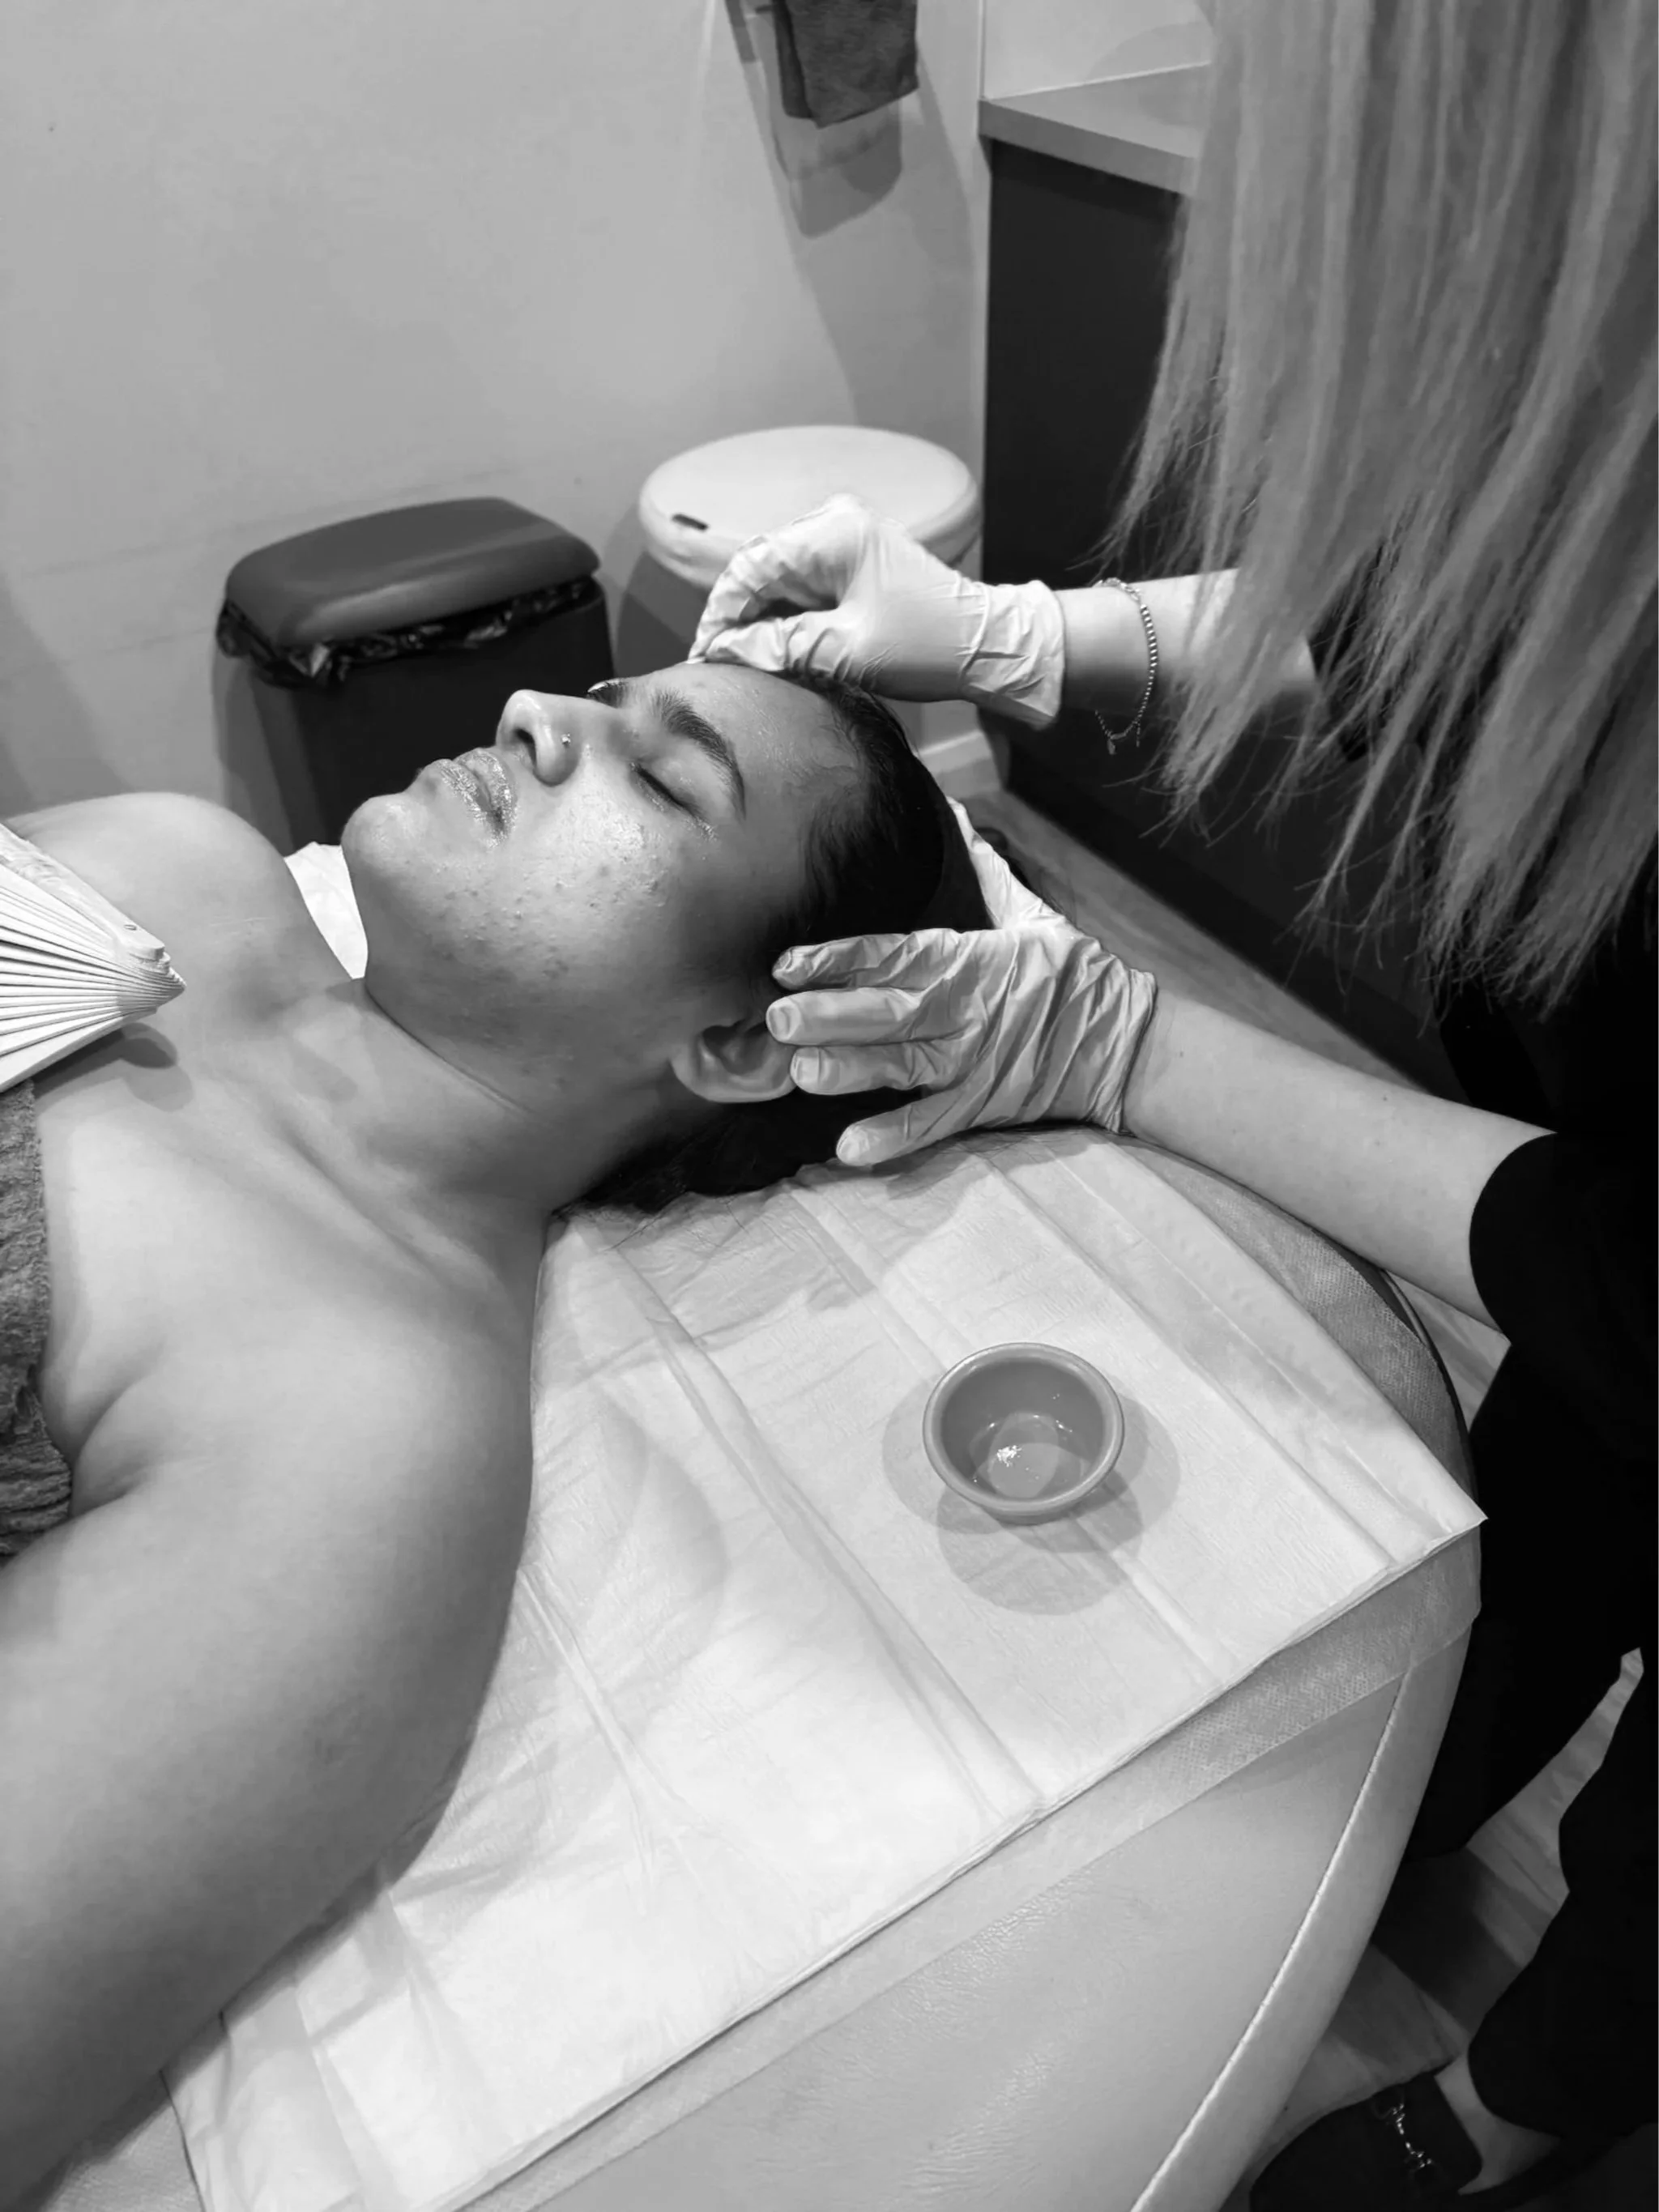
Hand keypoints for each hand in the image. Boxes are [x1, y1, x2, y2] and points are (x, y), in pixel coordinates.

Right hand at [690, 494, 1066, 727]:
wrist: (991, 646)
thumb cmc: (930, 643)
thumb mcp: (846, 652)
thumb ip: (779, 647)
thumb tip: (724, 651)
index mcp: (832, 533)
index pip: (749, 567)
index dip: (719, 614)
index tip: (703, 655)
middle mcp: (834, 524)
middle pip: (760, 570)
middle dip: (735, 618)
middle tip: (715, 665)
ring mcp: (846, 542)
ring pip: (779, 582)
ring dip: (759, 622)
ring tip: (740, 664)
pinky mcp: (855, 565)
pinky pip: (803, 589)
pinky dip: (785, 620)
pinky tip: (773, 652)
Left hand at [766, 807, 1158, 1164]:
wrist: (1127, 1044)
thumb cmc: (1074, 974)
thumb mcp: (1034, 914)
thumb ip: (985, 871)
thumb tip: (956, 811)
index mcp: (970, 959)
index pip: (894, 954)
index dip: (839, 958)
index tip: (787, 963)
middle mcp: (964, 1009)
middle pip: (889, 1010)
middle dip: (832, 1014)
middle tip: (778, 1018)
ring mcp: (971, 1062)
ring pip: (903, 1066)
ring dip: (852, 1070)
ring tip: (802, 1074)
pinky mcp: (982, 1106)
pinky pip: (932, 1125)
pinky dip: (893, 1138)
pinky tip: (850, 1150)